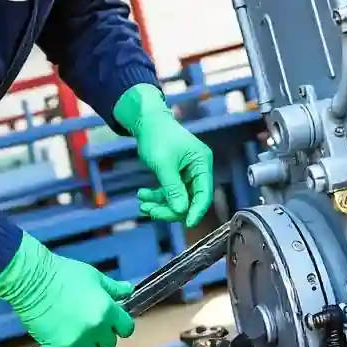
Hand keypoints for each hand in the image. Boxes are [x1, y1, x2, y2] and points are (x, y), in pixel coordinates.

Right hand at [0, 233, 134, 346]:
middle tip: (90, 324)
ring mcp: (77, 342)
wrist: (32, 281)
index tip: (112, 321)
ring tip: (76, 334)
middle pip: (109, 344)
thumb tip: (128, 291)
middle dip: (102, 335)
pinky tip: (64, 341)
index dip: (120, 325)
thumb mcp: (94, 276)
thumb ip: (113, 288)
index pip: (126, 329)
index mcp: (107, 310)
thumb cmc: (64, 274)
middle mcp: (96, 329)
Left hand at [113, 83, 213, 226]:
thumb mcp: (163, 165)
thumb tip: (181, 211)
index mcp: (202, 164)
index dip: (196, 211)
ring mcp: (187, 173)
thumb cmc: (157, 137)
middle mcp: (198, 170)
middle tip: (150, 212)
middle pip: (190, 199)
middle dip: (170, 208)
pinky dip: (156, 196)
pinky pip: (169, 192)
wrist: (146, 122)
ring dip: (160, 204)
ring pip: (177, 199)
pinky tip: (142, 196)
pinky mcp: (176, 175)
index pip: (204, 194)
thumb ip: (173, 189)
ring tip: (142, 204)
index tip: (187, 224)